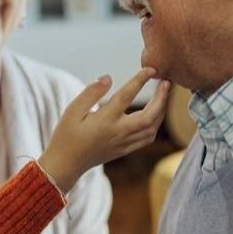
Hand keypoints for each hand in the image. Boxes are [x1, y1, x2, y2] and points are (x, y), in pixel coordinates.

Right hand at [39, 69, 169, 191]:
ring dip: (161, 111)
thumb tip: (108, 78)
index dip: (140, 80)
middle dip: (162, 98)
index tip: (150, 69)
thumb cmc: (66, 136)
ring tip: (163, 96)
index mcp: (105, 121)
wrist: (65, 164)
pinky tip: (155, 115)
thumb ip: (91, 93)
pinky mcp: (124, 150)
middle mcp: (118, 133)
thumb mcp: (72, 111)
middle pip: (150, 116)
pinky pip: (147, 138)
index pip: (127, 96)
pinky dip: (155, 125)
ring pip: (152, 128)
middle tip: (166, 83)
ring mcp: (123, 143)